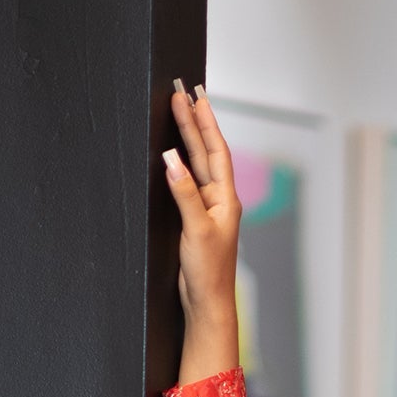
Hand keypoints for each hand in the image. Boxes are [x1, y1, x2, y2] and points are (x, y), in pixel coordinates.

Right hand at [163, 82, 241, 383]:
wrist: (206, 304)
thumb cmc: (208, 272)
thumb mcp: (196, 228)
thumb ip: (184, 192)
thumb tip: (172, 158)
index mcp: (225, 200)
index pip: (215, 151)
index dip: (204, 122)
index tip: (193, 95)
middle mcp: (218, 201)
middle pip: (205, 152)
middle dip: (193, 122)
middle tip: (181, 91)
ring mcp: (206, 210)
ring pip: (195, 165)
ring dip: (187, 138)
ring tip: (178, 110)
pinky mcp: (194, 220)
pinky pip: (186, 182)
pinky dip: (179, 163)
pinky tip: (171, 152)